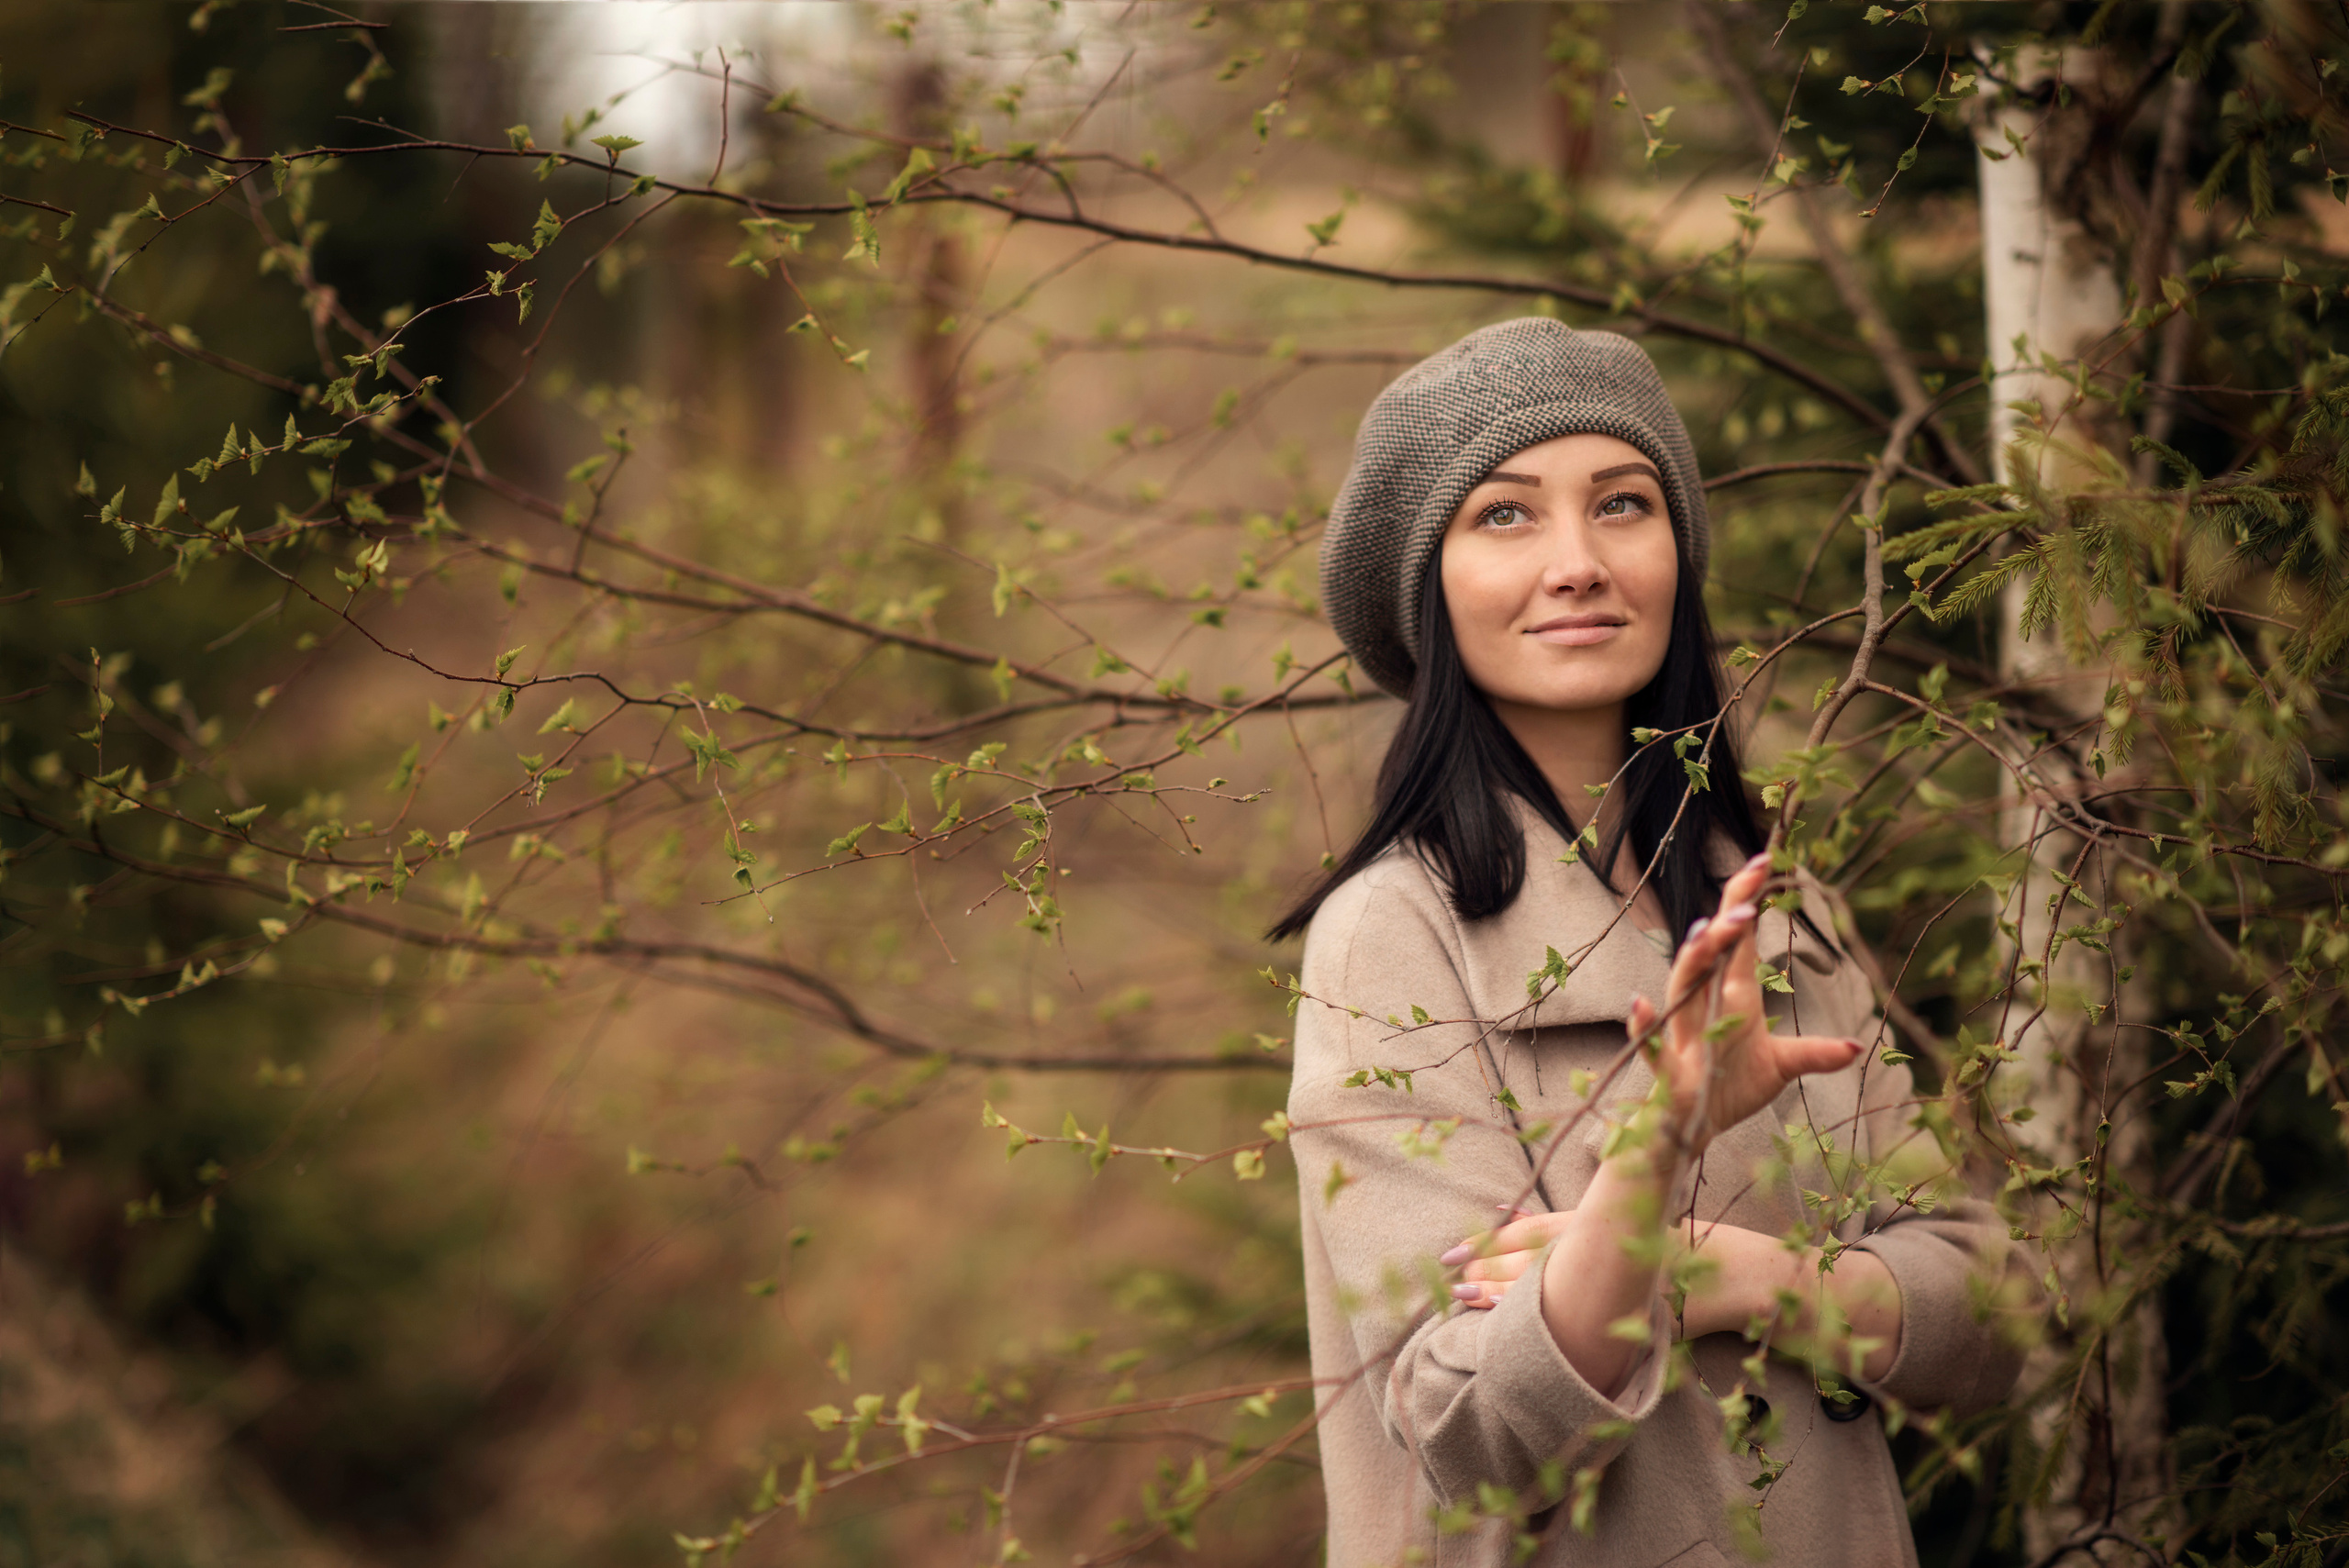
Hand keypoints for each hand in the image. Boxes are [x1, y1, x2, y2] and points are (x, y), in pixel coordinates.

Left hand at [1446, 1215, 1799, 1320]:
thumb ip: (1593, 1219)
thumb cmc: (1694, 1246)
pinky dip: (1543, 1325)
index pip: (1538, 1230)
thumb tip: (1524, 1211)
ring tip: (1462, 1296)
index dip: (1496, 1235)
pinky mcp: (1632, 1320)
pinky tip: (1512, 1329)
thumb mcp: (1643, 1219)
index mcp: (1606, 1224)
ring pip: (1547, 1291)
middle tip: (1447, 1271)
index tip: (1459, 1243)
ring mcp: (1616, 1288)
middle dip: (1487, 1266)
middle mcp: (1605, 1252)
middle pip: (1533, 1261)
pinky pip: (1577, 1325)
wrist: (1745, 1277)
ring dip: (1502, 1295)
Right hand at [1636, 852, 1862, 1154]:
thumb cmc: (1731, 1083)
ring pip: (1680, 991)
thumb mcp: (1781, 1066)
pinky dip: (1642, 1026)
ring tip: (1703, 934)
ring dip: (1691, 963)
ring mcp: (1682, 1036)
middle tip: (1746, 903)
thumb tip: (1858, 1046)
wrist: (1694, 1125)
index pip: (1738, 941)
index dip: (1745, 900)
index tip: (1763, 861)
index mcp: (1730, 995)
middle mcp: (1703, 1006)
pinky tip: (1639, 1005)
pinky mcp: (1667, 1071)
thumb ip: (1814, 1053)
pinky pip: (1650, 1045)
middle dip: (1725, 930)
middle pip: (1710, 958)